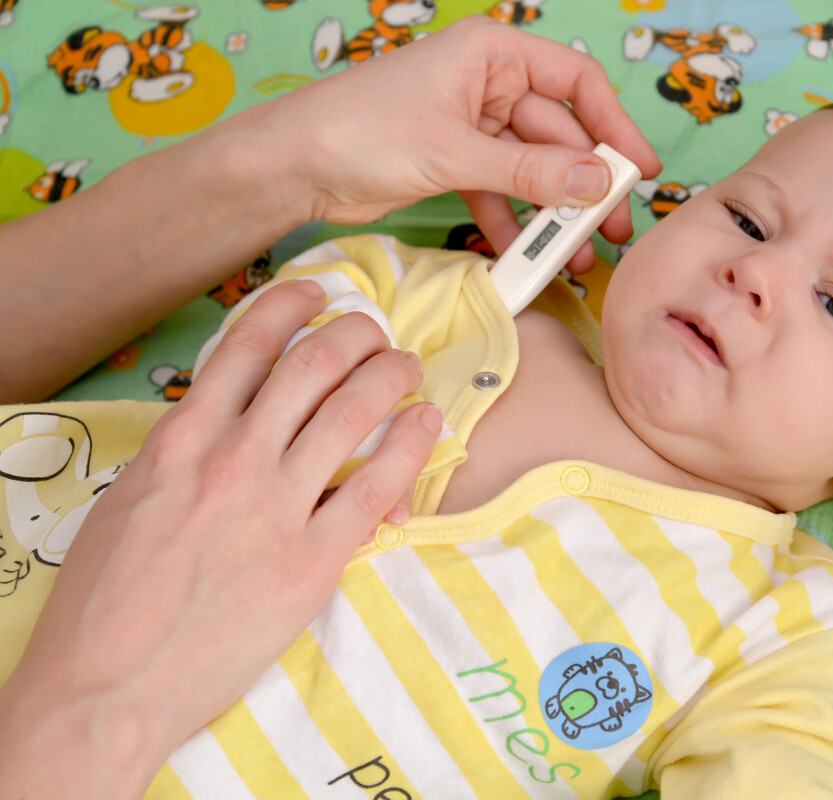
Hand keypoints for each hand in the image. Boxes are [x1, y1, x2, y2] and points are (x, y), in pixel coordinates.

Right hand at [0, 281, 439, 796]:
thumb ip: (186, 452)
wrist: (107, 682)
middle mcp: (233, 457)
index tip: (318, 294)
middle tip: (376, 332)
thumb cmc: (108, 597)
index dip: (292, 305)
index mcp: (182, 437)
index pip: (248, 343)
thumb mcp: (132, 498)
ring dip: (390, 374)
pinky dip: (409, 445)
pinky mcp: (311, 560)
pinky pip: (375, 486)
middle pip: (313, 362)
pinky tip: (425, 424)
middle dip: (355, 332)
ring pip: (351, 409)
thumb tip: (228, 422)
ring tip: (407, 367)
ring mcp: (275, 506)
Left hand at [244, 15, 660, 272]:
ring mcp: (472, 125)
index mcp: (492, 54)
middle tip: (612, 229)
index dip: (614, 126)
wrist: (293, 166)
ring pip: (533, 169)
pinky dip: (514, 222)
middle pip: (559, 133)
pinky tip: (527, 257)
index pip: (576, 83)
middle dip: (585, 185)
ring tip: (576, 256)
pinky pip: (501, 191)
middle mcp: (488, 83)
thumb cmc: (362, 132)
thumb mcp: (456, 152)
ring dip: (553, 213)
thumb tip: (597, 185)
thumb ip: (531, 172)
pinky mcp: (454, 162)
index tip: (638, 171)